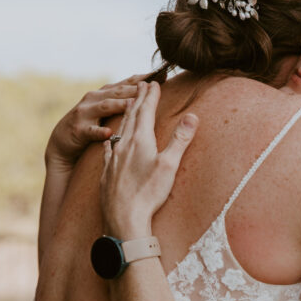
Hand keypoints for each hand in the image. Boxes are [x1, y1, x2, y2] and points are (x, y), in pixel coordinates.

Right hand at [45, 77, 144, 169]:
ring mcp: (85, 113)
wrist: (61, 143)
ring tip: (133, 105)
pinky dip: (99, 132)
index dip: (144, 78)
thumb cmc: (90, 125)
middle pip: (118, 92)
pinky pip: (91, 131)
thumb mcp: (105, 110)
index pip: (127, 82)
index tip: (162, 75)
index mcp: (104, 93)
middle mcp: (94, 98)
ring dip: (119, 105)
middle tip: (153, 88)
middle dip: (136, 88)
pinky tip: (109, 133)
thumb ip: (122, 100)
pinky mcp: (78, 130)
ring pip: (105, 107)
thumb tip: (150, 93)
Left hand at [100, 81, 197, 237]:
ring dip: (126, 115)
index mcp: (140, 140)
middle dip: (138, 99)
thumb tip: (192, 116)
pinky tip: (111, 139)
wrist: (123, 218)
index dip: (151, 96)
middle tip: (141, 85)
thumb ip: (180, 139)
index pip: (146, 111)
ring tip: (128, 105)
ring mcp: (113, 158)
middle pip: (132, 116)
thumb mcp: (169, 165)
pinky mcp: (107, 172)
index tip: (154, 82)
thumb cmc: (148, 193)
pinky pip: (109, 148)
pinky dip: (112, 138)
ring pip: (120, 129)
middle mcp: (124, 145)